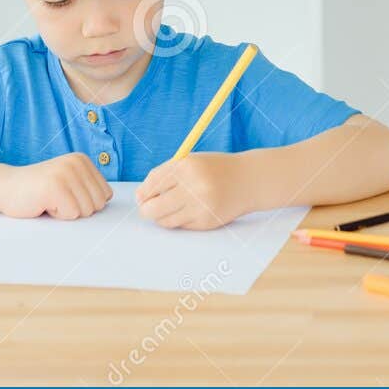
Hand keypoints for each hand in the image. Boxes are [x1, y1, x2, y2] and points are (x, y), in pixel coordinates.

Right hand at [0, 153, 112, 219]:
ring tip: (49, 200)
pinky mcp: (55, 187)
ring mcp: (65, 174)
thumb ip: (88, 188)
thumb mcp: (69, 182)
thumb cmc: (38, 191)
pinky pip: (71, 214)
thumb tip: (108, 199)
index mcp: (82, 160)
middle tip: (55, 198)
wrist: (5, 188)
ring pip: (85, 210)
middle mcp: (76, 163)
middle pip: (98, 204)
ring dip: (65, 212)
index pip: (105, 195)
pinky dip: (56, 215)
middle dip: (76, 208)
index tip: (64, 194)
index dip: (84, 203)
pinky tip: (43, 203)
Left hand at [137, 153, 255, 229]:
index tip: (142, 196)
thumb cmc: (213, 169)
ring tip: (172, 207)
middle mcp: (193, 187)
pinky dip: (179, 220)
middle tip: (148, 208)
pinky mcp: (206, 222)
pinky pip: (180, 226)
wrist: (248, 180)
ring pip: (164, 220)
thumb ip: (164, 175)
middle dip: (146, 210)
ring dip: (162, 216)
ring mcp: (200, 207)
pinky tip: (190, 210)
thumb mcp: (190, 162)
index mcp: (186, 166)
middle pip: (153, 207)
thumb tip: (140, 197)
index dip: (143, 193)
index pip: (152, 184)